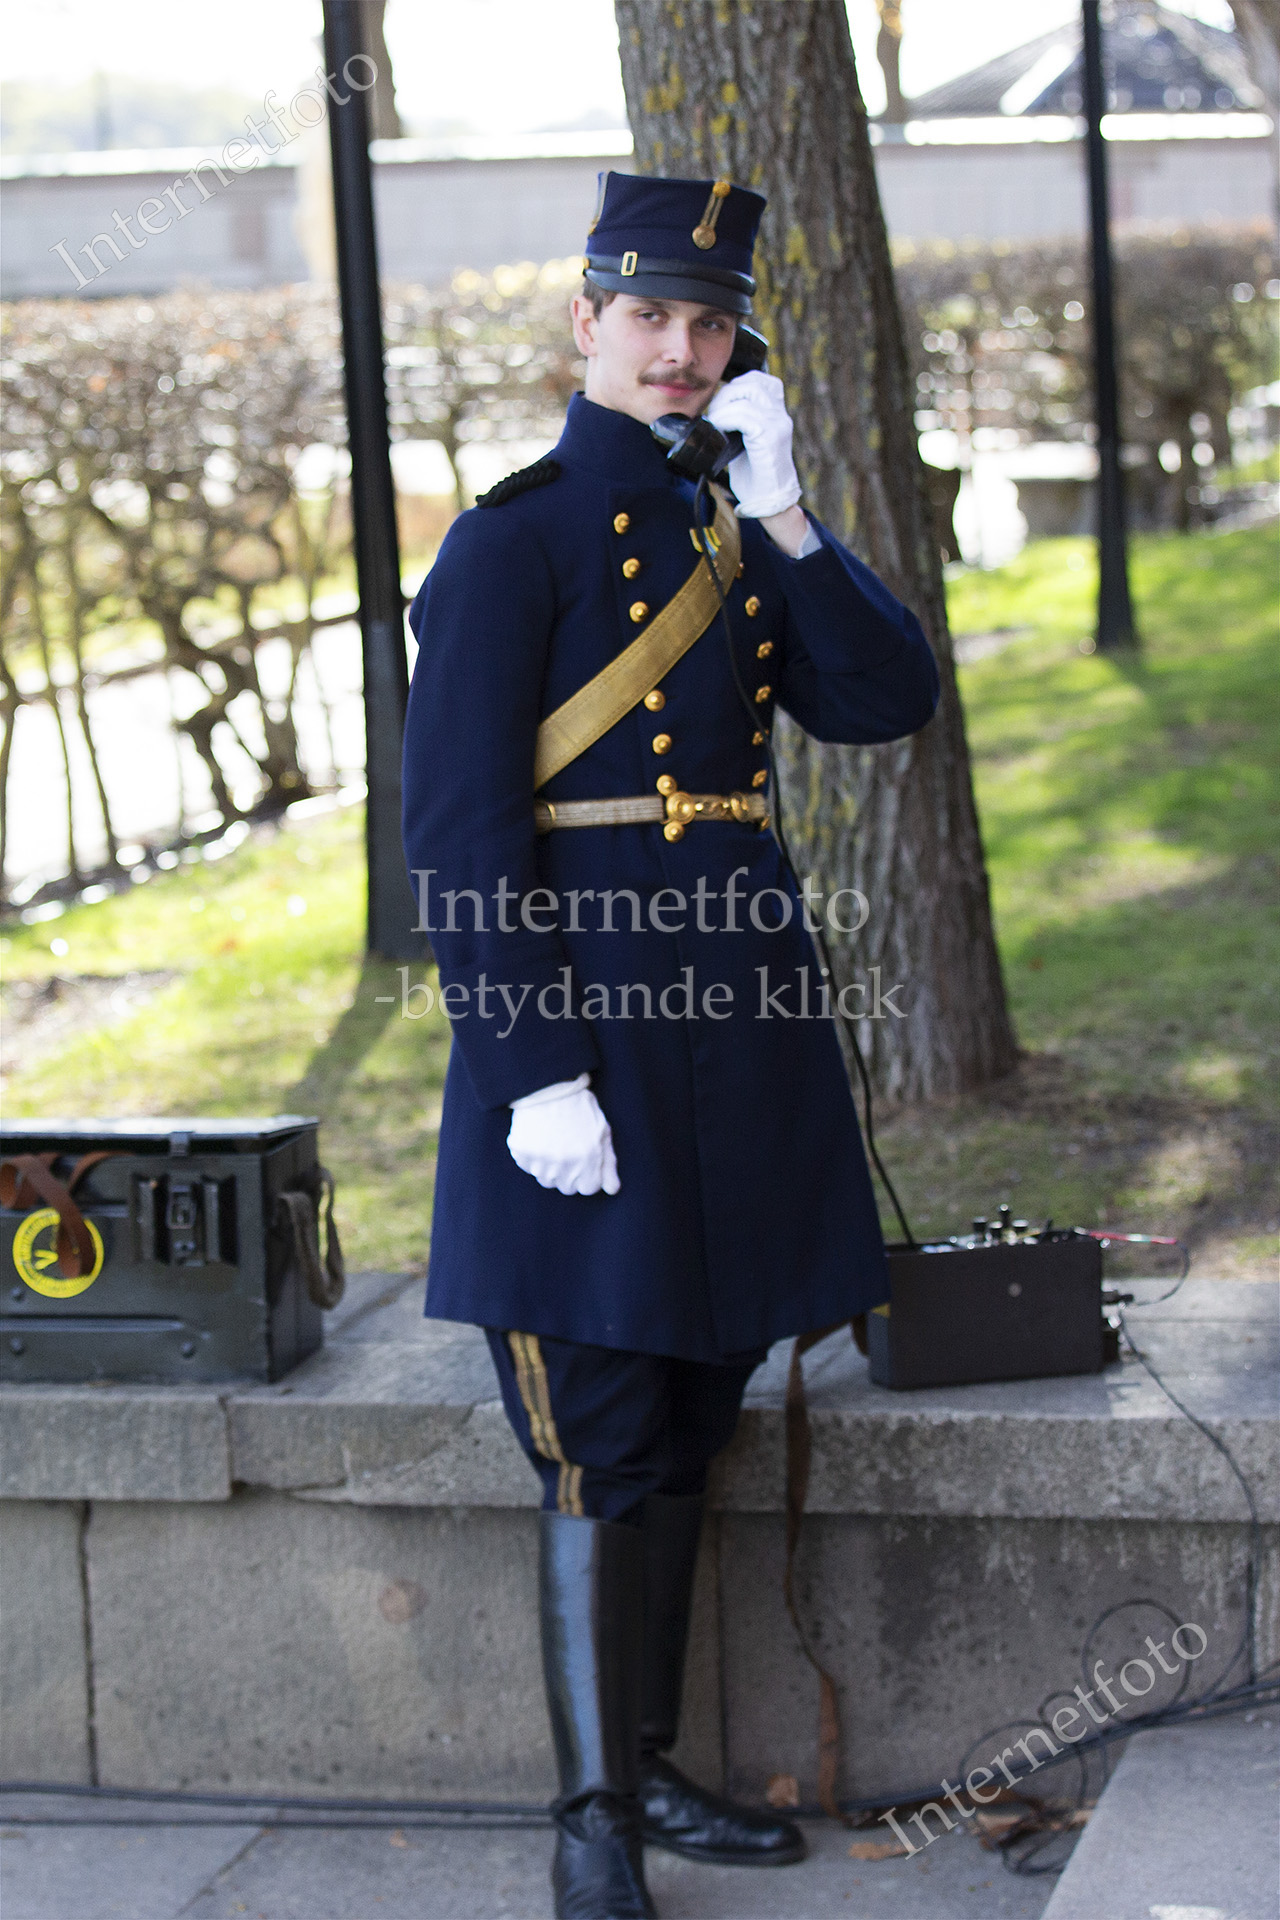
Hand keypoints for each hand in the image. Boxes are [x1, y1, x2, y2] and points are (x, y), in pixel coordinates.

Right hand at [507, 1073, 619, 1195]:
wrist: (548, 1085)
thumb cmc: (580, 1108)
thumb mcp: (602, 1132)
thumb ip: (608, 1164)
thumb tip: (612, 1190)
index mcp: (587, 1159)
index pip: (588, 1188)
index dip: (588, 1175)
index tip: (584, 1160)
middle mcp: (564, 1164)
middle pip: (566, 1187)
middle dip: (569, 1173)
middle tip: (567, 1149)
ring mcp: (540, 1160)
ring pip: (546, 1180)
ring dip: (550, 1167)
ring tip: (552, 1142)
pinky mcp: (521, 1152)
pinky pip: (527, 1167)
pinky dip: (532, 1157)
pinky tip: (538, 1138)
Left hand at [704, 370, 801, 519]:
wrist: (770, 502)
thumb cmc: (756, 476)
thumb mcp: (747, 442)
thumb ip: (740, 422)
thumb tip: (716, 408)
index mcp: (778, 414)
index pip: (762, 380)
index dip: (738, 384)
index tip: (723, 403)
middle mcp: (780, 416)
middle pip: (752, 383)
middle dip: (726, 394)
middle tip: (714, 415)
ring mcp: (777, 426)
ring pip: (748, 394)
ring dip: (724, 406)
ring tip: (716, 422)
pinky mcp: (770, 438)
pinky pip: (744, 416)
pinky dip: (726, 419)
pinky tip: (719, 430)